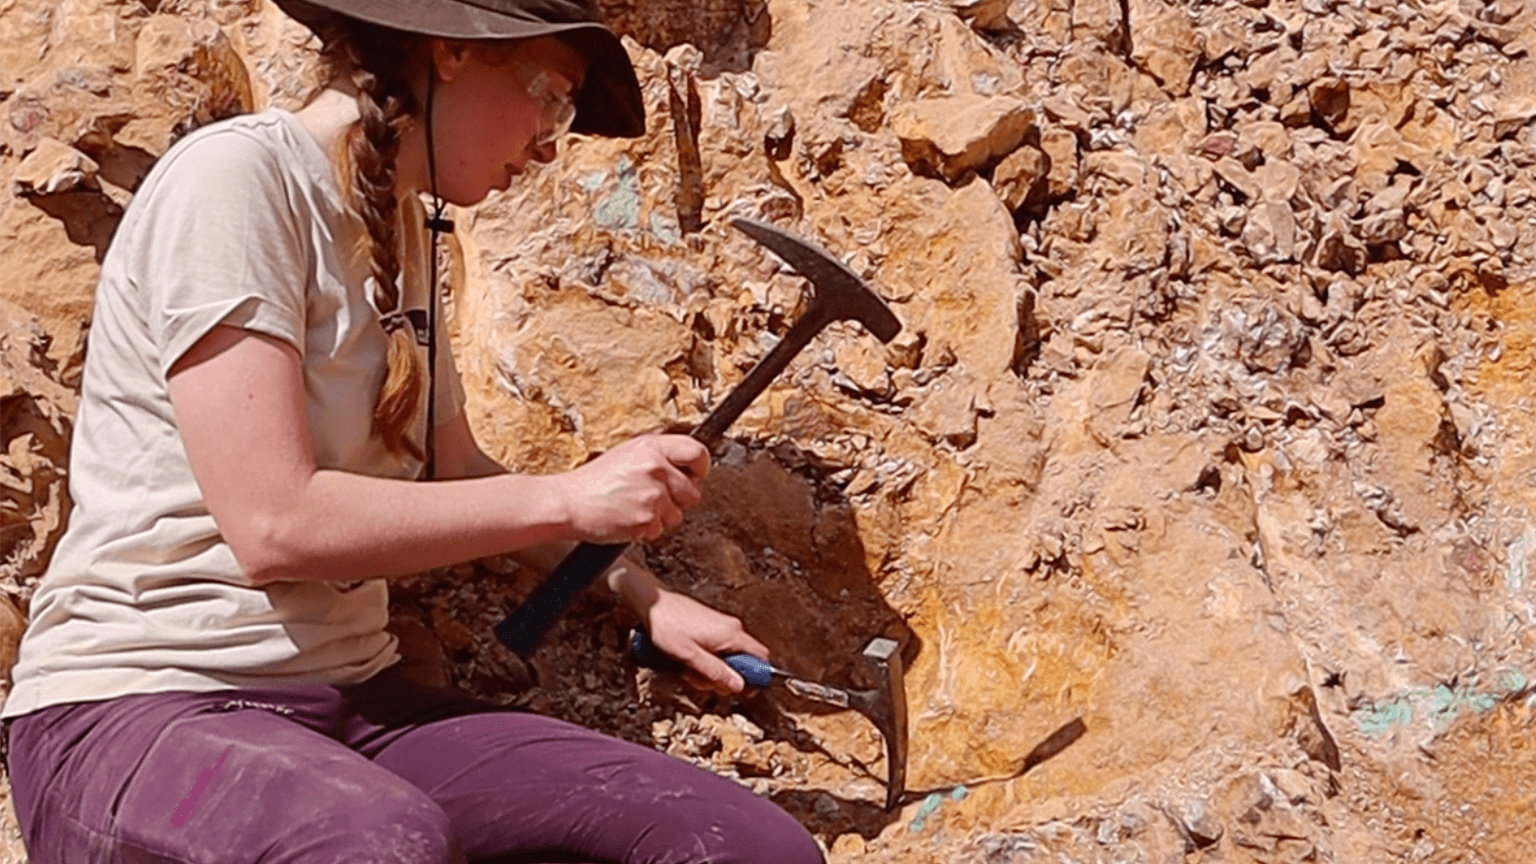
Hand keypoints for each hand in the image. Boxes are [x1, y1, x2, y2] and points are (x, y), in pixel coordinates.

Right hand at [558, 434, 709, 544]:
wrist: (567, 503)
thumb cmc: (593, 481)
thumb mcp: (626, 453)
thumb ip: (657, 454)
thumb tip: (686, 460)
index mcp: (652, 447)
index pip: (697, 452)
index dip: (700, 467)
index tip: (695, 474)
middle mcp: (655, 468)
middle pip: (693, 491)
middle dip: (678, 499)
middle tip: (654, 498)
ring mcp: (652, 494)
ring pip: (677, 515)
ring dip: (660, 517)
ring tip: (634, 507)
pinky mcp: (646, 519)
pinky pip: (659, 530)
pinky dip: (645, 530)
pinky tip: (627, 519)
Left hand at [641, 587, 769, 694]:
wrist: (650, 604)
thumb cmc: (666, 626)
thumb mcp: (689, 656)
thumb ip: (715, 672)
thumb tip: (739, 686)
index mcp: (731, 634)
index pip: (761, 658)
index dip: (755, 677)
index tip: (741, 689)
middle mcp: (731, 628)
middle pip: (743, 661)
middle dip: (724, 677)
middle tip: (701, 680)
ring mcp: (721, 626)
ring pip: (728, 657)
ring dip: (711, 669)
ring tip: (688, 669)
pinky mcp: (711, 626)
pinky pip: (717, 649)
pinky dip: (706, 659)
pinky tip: (687, 660)